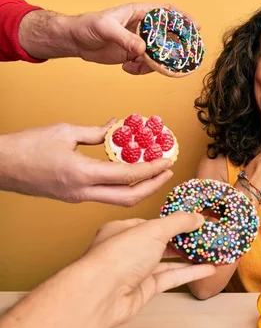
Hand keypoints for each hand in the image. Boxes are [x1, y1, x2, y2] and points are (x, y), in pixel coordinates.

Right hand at [0, 120, 172, 205]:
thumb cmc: (26, 147)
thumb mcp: (65, 131)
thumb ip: (97, 132)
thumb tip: (119, 127)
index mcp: (82, 174)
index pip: (128, 176)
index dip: (152, 169)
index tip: (168, 161)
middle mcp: (83, 192)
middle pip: (129, 198)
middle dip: (153, 186)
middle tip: (168, 172)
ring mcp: (78, 198)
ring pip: (118, 200)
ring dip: (140, 188)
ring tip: (154, 172)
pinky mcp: (73, 198)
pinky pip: (106, 195)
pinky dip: (123, 186)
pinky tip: (129, 172)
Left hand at [20, 3, 176, 74]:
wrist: (75, 40)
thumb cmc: (88, 26)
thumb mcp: (106, 28)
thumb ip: (126, 38)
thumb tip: (143, 50)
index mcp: (139, 13)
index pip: (166, 12)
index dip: (182, 18)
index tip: (195, 27)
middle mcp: (142, 27)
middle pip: (168, 36)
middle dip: (175, 47)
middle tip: (181, 58)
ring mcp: (139, 42)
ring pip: (158, 54)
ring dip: (154, 64)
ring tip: (141, 66)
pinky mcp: (133, 55)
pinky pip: (146, 65)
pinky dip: (140, 70)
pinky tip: (127, 68)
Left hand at [83, 212, 215, 327]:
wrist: (101, 295)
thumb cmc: (118, 256)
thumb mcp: (153, 230)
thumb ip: (178, 222)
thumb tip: (198, 217)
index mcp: (124, 230)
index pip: (153, 223)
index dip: (175, 221)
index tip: (196, 220)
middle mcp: (129, 250)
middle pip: (162, 242)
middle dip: (184, 240)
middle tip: (207, 236)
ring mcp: (137, 271)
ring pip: (168, 262)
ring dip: (190, 257)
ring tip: (212, 251)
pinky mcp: (145, 289)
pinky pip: (171, 278)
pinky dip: (190, 273)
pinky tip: (207, 268)